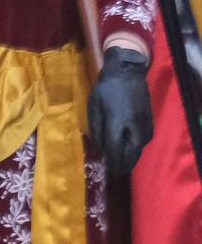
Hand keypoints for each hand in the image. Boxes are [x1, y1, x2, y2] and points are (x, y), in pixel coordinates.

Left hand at [88, 46, 152, 174]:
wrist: (128, 73)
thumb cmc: (106, 89)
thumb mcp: (93, 108)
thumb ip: (96, 130)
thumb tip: (100, 148)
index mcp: (117, 125)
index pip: (116, 153)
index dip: (112, 164)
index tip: (107, 171)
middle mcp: (133, 129)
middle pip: (130, 156)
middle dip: (122, 165)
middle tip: (114, 171)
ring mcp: (144, 127)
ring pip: (138, 150)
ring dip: (130, 158)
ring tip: (120, 163)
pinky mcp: (150, 124)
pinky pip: (142, 142)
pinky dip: (135, 149)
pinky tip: (129, 150)